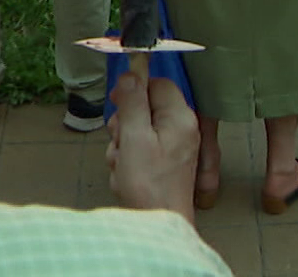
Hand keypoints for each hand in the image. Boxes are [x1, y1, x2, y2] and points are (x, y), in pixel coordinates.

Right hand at [105, 71, 199, 218]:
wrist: (158, 224)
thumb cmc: (149, 185)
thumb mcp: (134, 138)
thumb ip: (132, 103)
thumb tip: (131, 73)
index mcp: (180, 118)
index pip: (158, 84)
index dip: (135, 89)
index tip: (117, 101)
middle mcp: (181, 129)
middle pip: (145, 108)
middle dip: (125, 124)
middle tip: (121, 142)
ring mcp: (174, 147)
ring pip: (138, 130)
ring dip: (123, 145)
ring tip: (123, 165)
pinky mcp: (165, 164)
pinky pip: (140, 150)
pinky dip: (129, 160)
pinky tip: (126, 176)